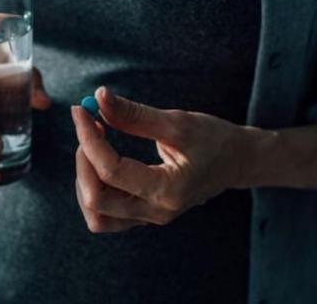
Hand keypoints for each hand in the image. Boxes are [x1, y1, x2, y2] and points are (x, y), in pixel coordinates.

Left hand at [71, 87, 256, 232]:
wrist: (236, 162)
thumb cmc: (213, 139)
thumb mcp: (178, 122)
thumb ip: (136, 114)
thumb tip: (99, 97)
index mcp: (168, 191)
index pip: (111, 172)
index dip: (88, 139)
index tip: (80, 111)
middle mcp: (155, 212)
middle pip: (96, 200)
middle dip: (83, 161)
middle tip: (89, 127)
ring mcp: (147, 218)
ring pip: (96, 214)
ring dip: (84, 180)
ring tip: (94, 146)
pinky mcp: (141, 215)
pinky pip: (104, 215)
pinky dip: (92, 189)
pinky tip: (99, 161)